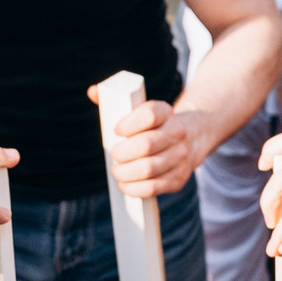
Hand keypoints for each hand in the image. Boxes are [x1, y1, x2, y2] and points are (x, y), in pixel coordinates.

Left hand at [89, 88, 207, 198]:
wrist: (188, 139)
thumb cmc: (151, 125)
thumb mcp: (139, 108)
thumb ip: (114, 98)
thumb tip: (92, 92)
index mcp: (165, 112)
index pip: (149, 115)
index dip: (129, 124)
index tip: (116, 130)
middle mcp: (177, 133)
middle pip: (147, 144)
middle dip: (123, 153)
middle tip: (113, 155)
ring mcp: (180, 157)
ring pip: (149, 168)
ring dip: (126, 173)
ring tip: (116, 171)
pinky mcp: (178, 178)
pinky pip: (153, 187)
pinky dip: (134, 189)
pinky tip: (124, 184)